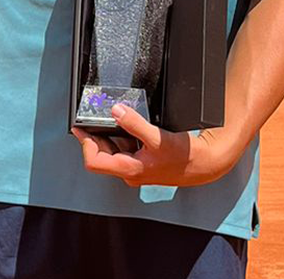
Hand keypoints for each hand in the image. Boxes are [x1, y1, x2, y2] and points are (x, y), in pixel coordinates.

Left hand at [72, 104, 241, 187]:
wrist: (203, 165)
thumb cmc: (184, 158)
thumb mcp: (158, 137)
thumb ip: (135, 124)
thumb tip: (116, 111)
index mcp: (130, 169)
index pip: (94, 162)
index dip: (85, 145)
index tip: (80, 129)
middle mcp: (130, 172)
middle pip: (101, 156)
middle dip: (94, 138)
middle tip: (88, 121)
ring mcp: (136, 167)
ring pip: (113, 152)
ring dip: (108, 136)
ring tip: (107, 119)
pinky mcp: (143, 162)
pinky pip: (125, 149)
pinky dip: (121, 137)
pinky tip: (126, 125)